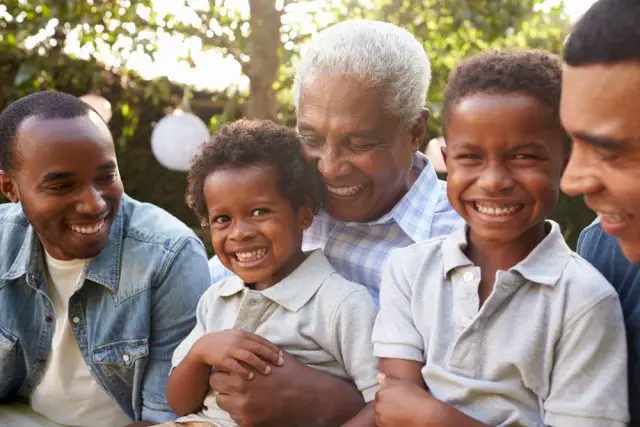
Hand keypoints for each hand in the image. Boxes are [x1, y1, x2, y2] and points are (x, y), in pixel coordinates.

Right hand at [193, 329, 282, 380]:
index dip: (272, 348)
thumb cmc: (224, 343)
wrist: (204, 346)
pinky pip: (235, 366)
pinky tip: (251, 377)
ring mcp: (230, 349)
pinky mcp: (222, 359)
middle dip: (270, 355)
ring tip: (268, 371)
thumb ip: (250, 340)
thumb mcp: (237, 337)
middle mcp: (238, 340)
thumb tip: (268, 346)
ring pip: (248, 356)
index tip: (282, 355)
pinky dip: (243, 371)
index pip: (261, 340)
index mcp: (243, 334)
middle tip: (280, 363)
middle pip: (258, 348)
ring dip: (259, 364)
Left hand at [210, 350, 362, 426]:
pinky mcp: (249, 423)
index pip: (218, 371)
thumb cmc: (294, 374)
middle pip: (216, 386)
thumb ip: (256, 353)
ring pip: (222, 403)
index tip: (233, 373)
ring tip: (245, 398)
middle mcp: (240, 388)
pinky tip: (255, 408)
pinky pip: (234, 418)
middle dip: (224, 385)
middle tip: (236, 386)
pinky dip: (242, 413)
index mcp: (244, 369)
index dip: (226, 371)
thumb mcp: (275, 356)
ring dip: (230, 400)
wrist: (311, 397)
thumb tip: (245, 348)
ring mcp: (243, 407)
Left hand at [375, 374, 489, 426]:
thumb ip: (391, 380)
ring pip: (385, 418)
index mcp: (383, 395)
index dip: (394, 398)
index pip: (381, 396)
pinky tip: (409, 423)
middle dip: (391, 407)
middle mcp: (380, 408)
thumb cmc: (424, 400)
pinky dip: (396, 425)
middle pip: (381, 407)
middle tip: (409, 408)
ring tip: (410, 416)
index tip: (406, 401)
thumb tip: (379, 375)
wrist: (434, 419)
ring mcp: (385, 422)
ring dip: (393, 417)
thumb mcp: (408, 386)